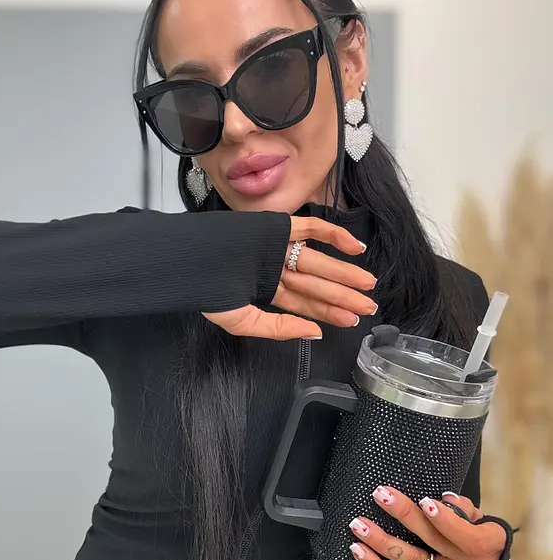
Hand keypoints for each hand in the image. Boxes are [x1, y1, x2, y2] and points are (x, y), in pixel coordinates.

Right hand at [203, 216, 377, 340]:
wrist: (191, 261)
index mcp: (265, 291)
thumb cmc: (209, 292)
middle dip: (342, 296)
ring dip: (343, 271)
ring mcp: (279, 246)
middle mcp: (275, 268)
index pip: (303, 304)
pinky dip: (334, 235)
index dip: (327, 312)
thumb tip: (314, 333)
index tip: (351, 320)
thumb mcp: (243, 321)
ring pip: (318, 261)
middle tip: (368, 305)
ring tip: (368, 283)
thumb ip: (278, 329)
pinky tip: (356, 247)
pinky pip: (312, 228)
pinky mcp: (280, 226)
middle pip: (315, 285)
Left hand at [348, 487, 506, 559]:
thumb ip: (464, 509)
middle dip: (404, 516)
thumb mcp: (484, 521)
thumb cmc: (484, 538)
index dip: (444, 520)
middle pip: (430, 543)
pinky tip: (358, 552)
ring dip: (380, 544)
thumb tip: (443, 499)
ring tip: (359, 526)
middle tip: (380, 495)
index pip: (465, 536)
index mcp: (486, 546)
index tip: (424, 501)